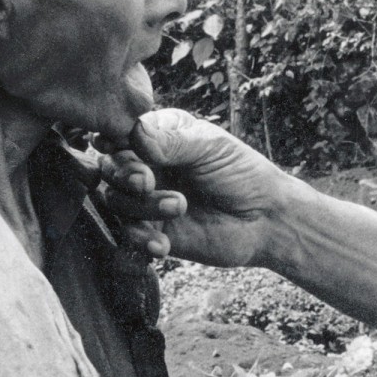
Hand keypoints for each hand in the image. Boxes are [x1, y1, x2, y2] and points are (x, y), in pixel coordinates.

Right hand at [114, 108, 299, 267]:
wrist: (266, 220)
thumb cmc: (242, 173)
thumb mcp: (211, 148)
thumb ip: (172, 140)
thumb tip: (134, 132)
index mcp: (159, 137)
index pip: (120, 134)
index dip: (115, 142)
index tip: (125, 147)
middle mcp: (148, 167)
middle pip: (110, 169)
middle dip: (124, 175)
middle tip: (146, 181)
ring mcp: (149, 200)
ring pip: (117, 202)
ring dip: (142, 206)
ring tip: (179, 206)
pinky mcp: (154, 232)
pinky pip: (130, 237)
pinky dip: (141, 241)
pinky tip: (162, 245)